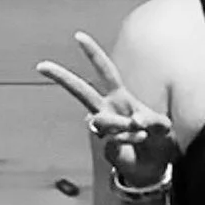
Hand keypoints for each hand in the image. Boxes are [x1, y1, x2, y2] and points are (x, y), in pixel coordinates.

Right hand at [34, 33, 175, 193]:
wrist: (155, 168)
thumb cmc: (159, 140)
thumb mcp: (164, 126)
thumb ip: (152, 121)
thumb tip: (135, 121)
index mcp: (120, 97)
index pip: (105, 71)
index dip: (93, 54)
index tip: (78, 36)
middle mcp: (107, 110)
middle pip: (81, 91)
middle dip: (62, 77)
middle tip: (41, 65)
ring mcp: (105, 129)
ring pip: (100, 120)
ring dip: (121, 125)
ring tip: (142, 133)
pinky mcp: (105, 147)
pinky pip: (114, 140)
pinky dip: (131, 140)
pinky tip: (139, 142)